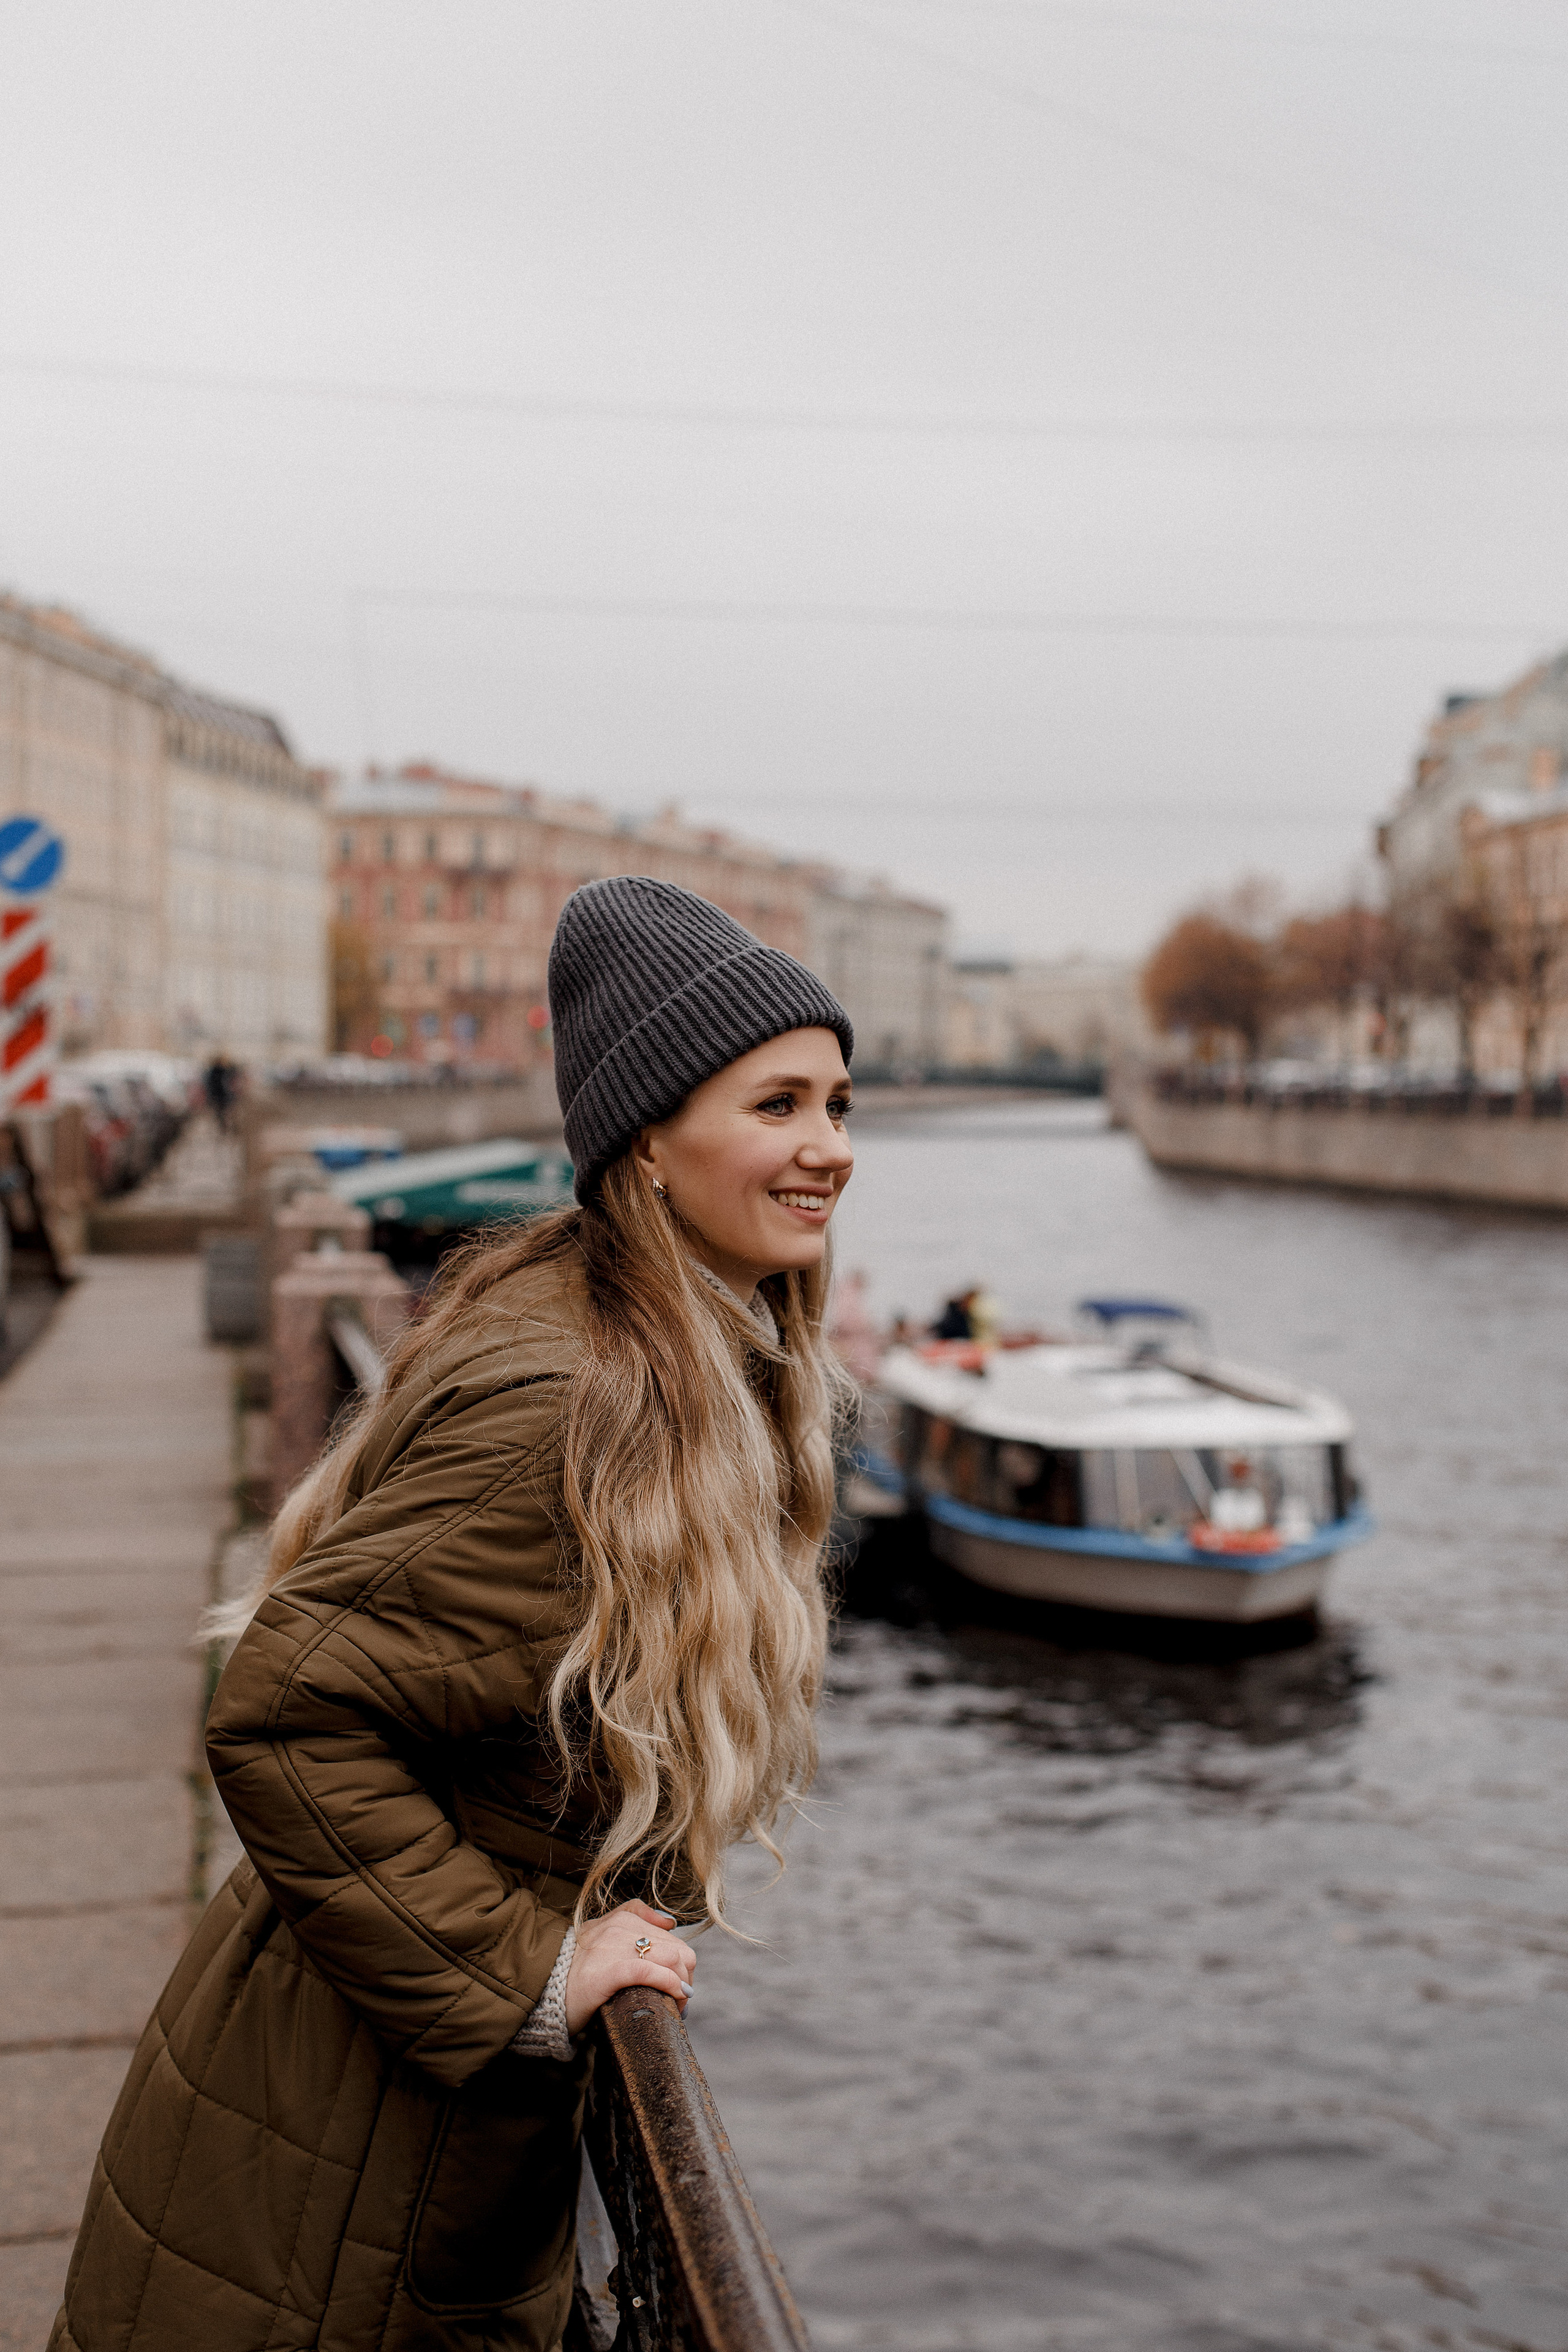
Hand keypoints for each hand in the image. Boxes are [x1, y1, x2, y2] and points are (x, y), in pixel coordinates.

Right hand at [564, 1899, 697, 2036]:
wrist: (544, 1990)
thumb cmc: (578, 1969)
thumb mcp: (601, 1934)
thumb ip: (633, 1918)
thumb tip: (670, 1922)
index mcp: (622, 1919)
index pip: (673, 1938)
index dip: (682, 1966)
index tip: (678, 1987)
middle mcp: (619, 1928)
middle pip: (678, 1950)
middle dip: (685, 1979)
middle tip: (680, 2002)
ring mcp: (613, 1948)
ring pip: (671, 1959)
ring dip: (682, 1986)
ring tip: (676, 2007)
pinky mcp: (607, 1971)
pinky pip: (650, 1972)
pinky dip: (669, 1985)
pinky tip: (673, 1999)